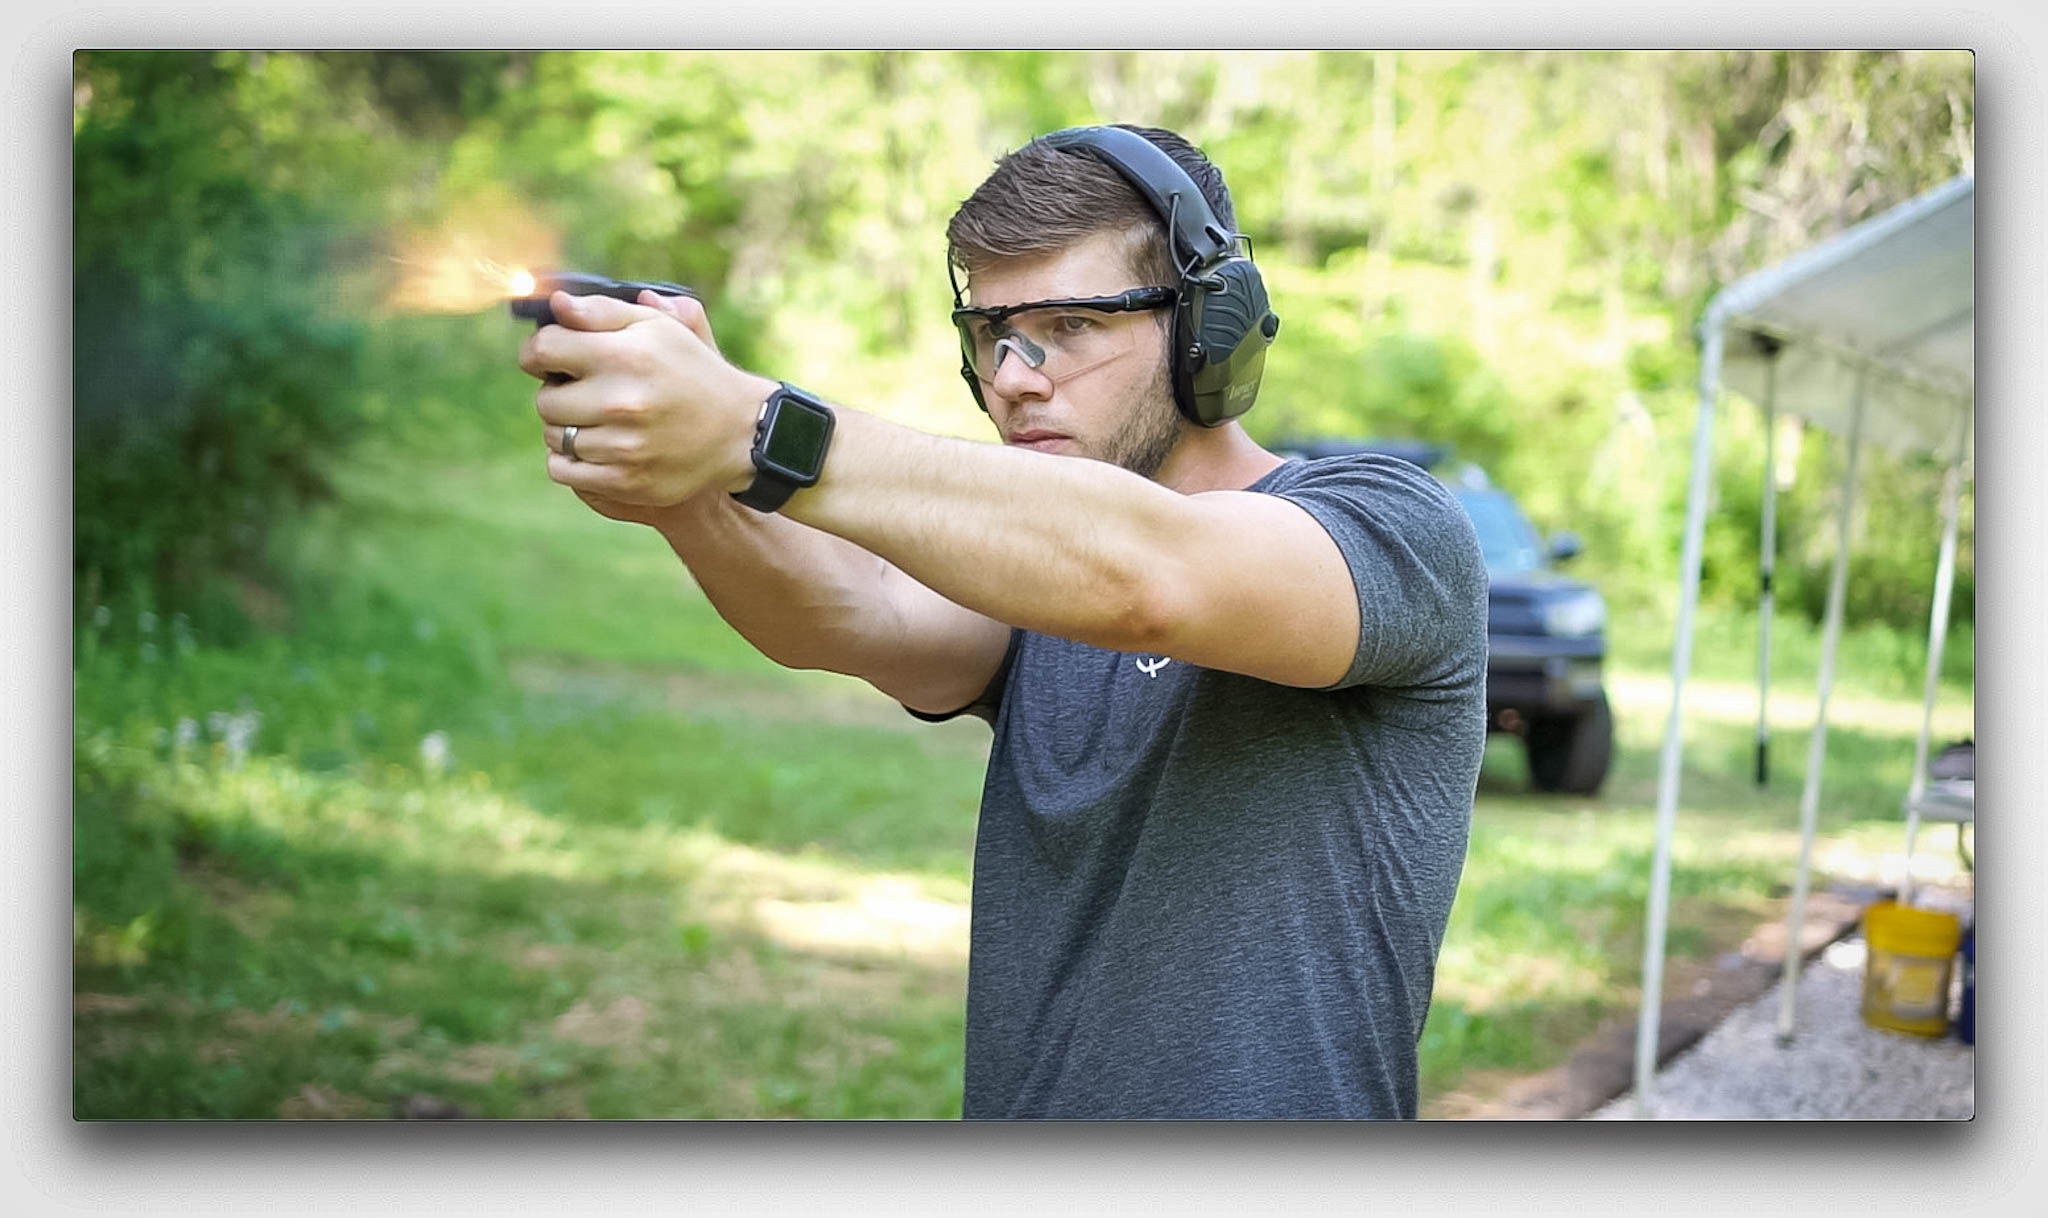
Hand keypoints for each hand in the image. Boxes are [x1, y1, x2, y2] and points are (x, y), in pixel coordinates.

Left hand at [519, 289, 777, 508]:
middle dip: (559, 392)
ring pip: (554, 436)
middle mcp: (621, 402)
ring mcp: (622, 447)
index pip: (543, 350)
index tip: (551, 358)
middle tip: (585, 392)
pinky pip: (564, 471)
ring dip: (567, 427)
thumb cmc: (693, 372)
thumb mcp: (658, 330)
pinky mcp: (625, 481)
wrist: (740, 433)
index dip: (539, 352)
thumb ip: (602, 312)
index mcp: (625, 356)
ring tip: (597, 420)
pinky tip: (593, 447)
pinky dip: (570, 460)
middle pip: (545, 399)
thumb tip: (556, 305)